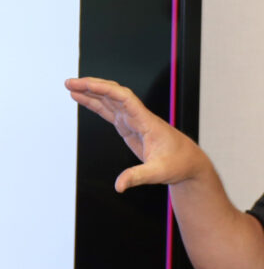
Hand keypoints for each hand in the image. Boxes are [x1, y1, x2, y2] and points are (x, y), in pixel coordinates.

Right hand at [65, 77, 203, 191]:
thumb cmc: (178, 164)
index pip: (125, 98)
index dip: (105, 89)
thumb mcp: (159, 172)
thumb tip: (119, 186)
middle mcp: (139, 117)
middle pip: (114, 94)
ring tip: (70, 86)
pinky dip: (95, 104)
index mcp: (147, 122)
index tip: (86, 84)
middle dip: (93, 86)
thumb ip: (137, 177)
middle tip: (70, 83)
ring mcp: (134, 121)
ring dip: (91, 92)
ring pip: (110, 100)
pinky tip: (82, 98)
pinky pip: (110, 111)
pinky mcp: (129, 127)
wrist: (189, 163)